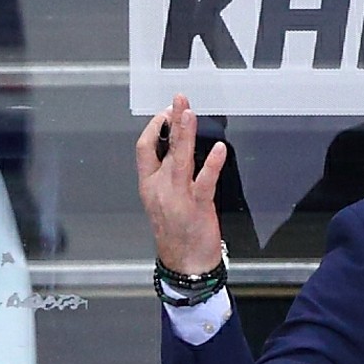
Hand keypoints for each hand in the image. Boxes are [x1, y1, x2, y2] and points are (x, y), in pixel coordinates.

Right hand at [135, 93, 226, 272]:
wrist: (184, 264)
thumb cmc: (177, 232)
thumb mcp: (163, 201)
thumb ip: (167, 176)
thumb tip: (176, 151)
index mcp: (149, 185)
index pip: (144, 148)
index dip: (154, 127)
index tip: (165, 112)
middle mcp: (160, 187)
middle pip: (162, 146)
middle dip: (170, 120)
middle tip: (179, 99)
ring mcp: (178, 196)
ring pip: (180, 158)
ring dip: (185, 134)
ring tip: (190, 113)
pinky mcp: (197, 206)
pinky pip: (204, 181)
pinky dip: (212, 164)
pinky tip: (219, 150)